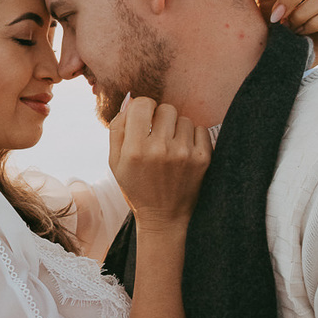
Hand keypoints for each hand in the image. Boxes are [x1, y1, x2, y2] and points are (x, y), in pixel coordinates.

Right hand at [108, 98, 210, 228]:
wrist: (164, 218)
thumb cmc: (136, 186)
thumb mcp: (115, 162)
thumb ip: (117, 128)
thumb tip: (130, 100)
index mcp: (135, 150)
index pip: (142, 104)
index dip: (142, 108)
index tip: (144, 120)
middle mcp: (160, 150)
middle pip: (166, 108)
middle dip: (161, 118)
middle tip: (157, 136)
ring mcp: (184, 154)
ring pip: (183, 119)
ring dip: (177, 129)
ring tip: (171, 147)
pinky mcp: (203, 159)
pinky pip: (199, 129)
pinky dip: (192, 137)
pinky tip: (183, 153)